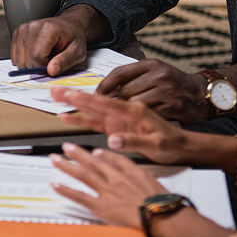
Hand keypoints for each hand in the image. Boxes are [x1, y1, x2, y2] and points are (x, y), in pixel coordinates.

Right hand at [10, 6, 92, 74]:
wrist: (69, 24)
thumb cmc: (74, 38)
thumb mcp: (77, 52)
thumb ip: (64, 62)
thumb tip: (51, 71)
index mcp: (48, 29)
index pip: (36, 56)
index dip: (44, 67)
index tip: (53, 65)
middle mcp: (32, 27)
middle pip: (25, 59)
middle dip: (37, 66)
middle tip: (50, 60)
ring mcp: (23, 29)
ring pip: (18, 60)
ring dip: (30, 63)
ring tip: (44, 56)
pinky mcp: (17, 33)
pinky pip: (15, 56)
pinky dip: (25, 59)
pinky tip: (36, 53)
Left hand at [49, 143, 168, 228]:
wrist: (161, 215)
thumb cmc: (162, 204)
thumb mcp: (155, 183)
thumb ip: (142, 177)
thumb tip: (137, 174)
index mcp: (130, 172)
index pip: (114, 159)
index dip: (102, 155)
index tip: (94, 151)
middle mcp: (116, 178)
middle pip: (93, 163)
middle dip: (78, 154)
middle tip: (66, 147)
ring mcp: (106, 191)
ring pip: (82, 174)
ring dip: (67, 166)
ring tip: (55, 159)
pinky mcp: (100, 206)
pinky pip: (79, 196)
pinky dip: (65, 190)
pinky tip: (55, 185)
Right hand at [52, 88, 191, 163]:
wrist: (182, 145)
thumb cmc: (172, 143)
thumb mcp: (156, 144)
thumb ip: (133, 141)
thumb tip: (112, 139)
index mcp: (133, 110)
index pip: (105, 103)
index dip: (85, 100)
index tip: (69, 94)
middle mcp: (123, 111)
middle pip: (94, 102)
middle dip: (73, 97)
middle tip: (53, 91)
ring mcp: (119, 119)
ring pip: (91, 111)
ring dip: (73, 106)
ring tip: (55, 100)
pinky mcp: (117, 127)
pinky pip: (96, 123)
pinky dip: (81, 120)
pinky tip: (68, 118)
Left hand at [96, 59, 210, 124]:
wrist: (202, 94)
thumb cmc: (173, 84)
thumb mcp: (154, 73)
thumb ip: (132, 78)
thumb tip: (104, 91)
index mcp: (151, 64)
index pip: (120, 73)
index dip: (104, 86)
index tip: (95, 96)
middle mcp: (159, 75)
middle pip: (125, 91)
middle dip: (112, 102)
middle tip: (104, 111)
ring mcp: (167, 91)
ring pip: (135, 104)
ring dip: (125, 113)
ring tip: (119, 118)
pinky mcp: (174, 107)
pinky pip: (149, 115)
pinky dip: (139, 121)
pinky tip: (135, 123)